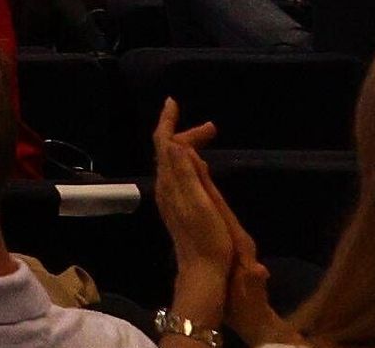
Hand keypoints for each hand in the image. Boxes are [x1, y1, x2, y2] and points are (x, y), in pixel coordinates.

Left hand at [150, 108, 250, 322]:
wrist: (203, 271)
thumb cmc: (208, 238)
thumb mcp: (200, 203)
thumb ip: (187, 173)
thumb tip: (175, 141)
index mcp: (170, 183)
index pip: (163, 144)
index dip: (167, 122)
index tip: (174, 102)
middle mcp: (165, 187)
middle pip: (168, 151)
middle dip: (185, 134)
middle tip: (211, 128)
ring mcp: (170, 198)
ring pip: (172, 162)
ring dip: (186, 145)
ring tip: (206, 138)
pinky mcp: (177, 207)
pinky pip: (178, 173)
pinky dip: (188, 160)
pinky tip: (200, 164)